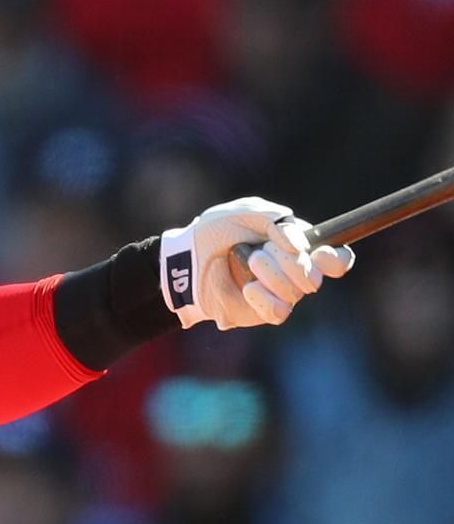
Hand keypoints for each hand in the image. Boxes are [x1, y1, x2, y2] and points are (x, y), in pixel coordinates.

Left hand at [159, 196, 354, 329]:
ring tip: (249, 261)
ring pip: (296, 293)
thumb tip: (301, 245)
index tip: (320, 253)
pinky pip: (279, 312)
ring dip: (273, 274)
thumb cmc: (217, 229)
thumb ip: (278, 220)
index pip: (336, 259)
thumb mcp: (248, 211)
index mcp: (298, 246)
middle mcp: (295, 273)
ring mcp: (279, 293)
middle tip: (262, 251)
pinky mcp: (261, 311)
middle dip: (291, 262)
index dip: (335, 259)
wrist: (187, 255)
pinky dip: (264, 297)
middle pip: (315, 276)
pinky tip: (248, 287)